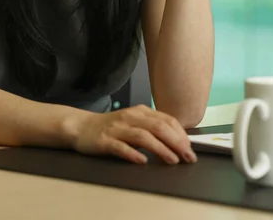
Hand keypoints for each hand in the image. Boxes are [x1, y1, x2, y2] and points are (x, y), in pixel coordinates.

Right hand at [72, 105, 196, 164]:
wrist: (82, 126)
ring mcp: (117, 128)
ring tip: (172, 160)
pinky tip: (142, 161)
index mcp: (140, 112)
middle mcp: (130, 117)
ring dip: (160, 148)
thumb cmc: (112, 127)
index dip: (180, 134)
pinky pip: (120, 147)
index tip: (190, 148)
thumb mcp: (134, 122)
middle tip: (187, 156)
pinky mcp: (105, 140)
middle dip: (176, 142)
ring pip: (142, 136)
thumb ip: (152, 128)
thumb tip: (177, 142)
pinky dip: (133, 154)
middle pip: (157, 127)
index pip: (166, 120)